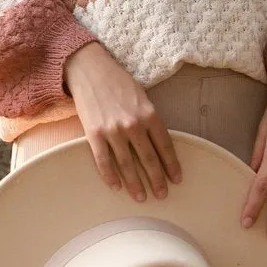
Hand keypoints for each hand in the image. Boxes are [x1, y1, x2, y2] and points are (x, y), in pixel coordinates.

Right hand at [63, 42, 181, 201]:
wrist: (89, 69)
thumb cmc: (118, 82)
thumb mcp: (142, 97)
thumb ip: (150, 119)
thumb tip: (157, 144)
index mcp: (149, 114)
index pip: (165, 146)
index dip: (172, 165)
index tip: (176, 179)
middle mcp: (133, 125)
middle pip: (148, 159)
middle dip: (156, 180)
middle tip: (161, 195)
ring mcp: (113, 131)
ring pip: (127, 165)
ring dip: (135, 184)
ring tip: (141, 197)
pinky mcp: (94, 134)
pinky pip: (104, 161)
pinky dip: (111, 176)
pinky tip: (117, 187)